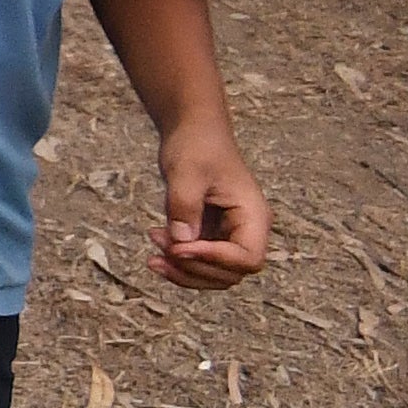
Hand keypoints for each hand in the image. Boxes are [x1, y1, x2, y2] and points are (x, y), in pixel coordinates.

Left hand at [154, 121, 269, 289]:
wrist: (192, 132)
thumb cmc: (195, 146)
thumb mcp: (185, 171)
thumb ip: (184, 206)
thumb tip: (181, 243)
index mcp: (254, 216)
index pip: (247, 259)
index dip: (214, 260)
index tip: (179, 247)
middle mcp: (247, 231)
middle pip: (229, 274)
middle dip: (192, 267)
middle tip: (158, 241)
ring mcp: (229, 236)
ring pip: (214, 275)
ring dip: (182, 269)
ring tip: (153, 246)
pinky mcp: (210, 236)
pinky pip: (199, 263)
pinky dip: (178, 262)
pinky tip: (155, 242)